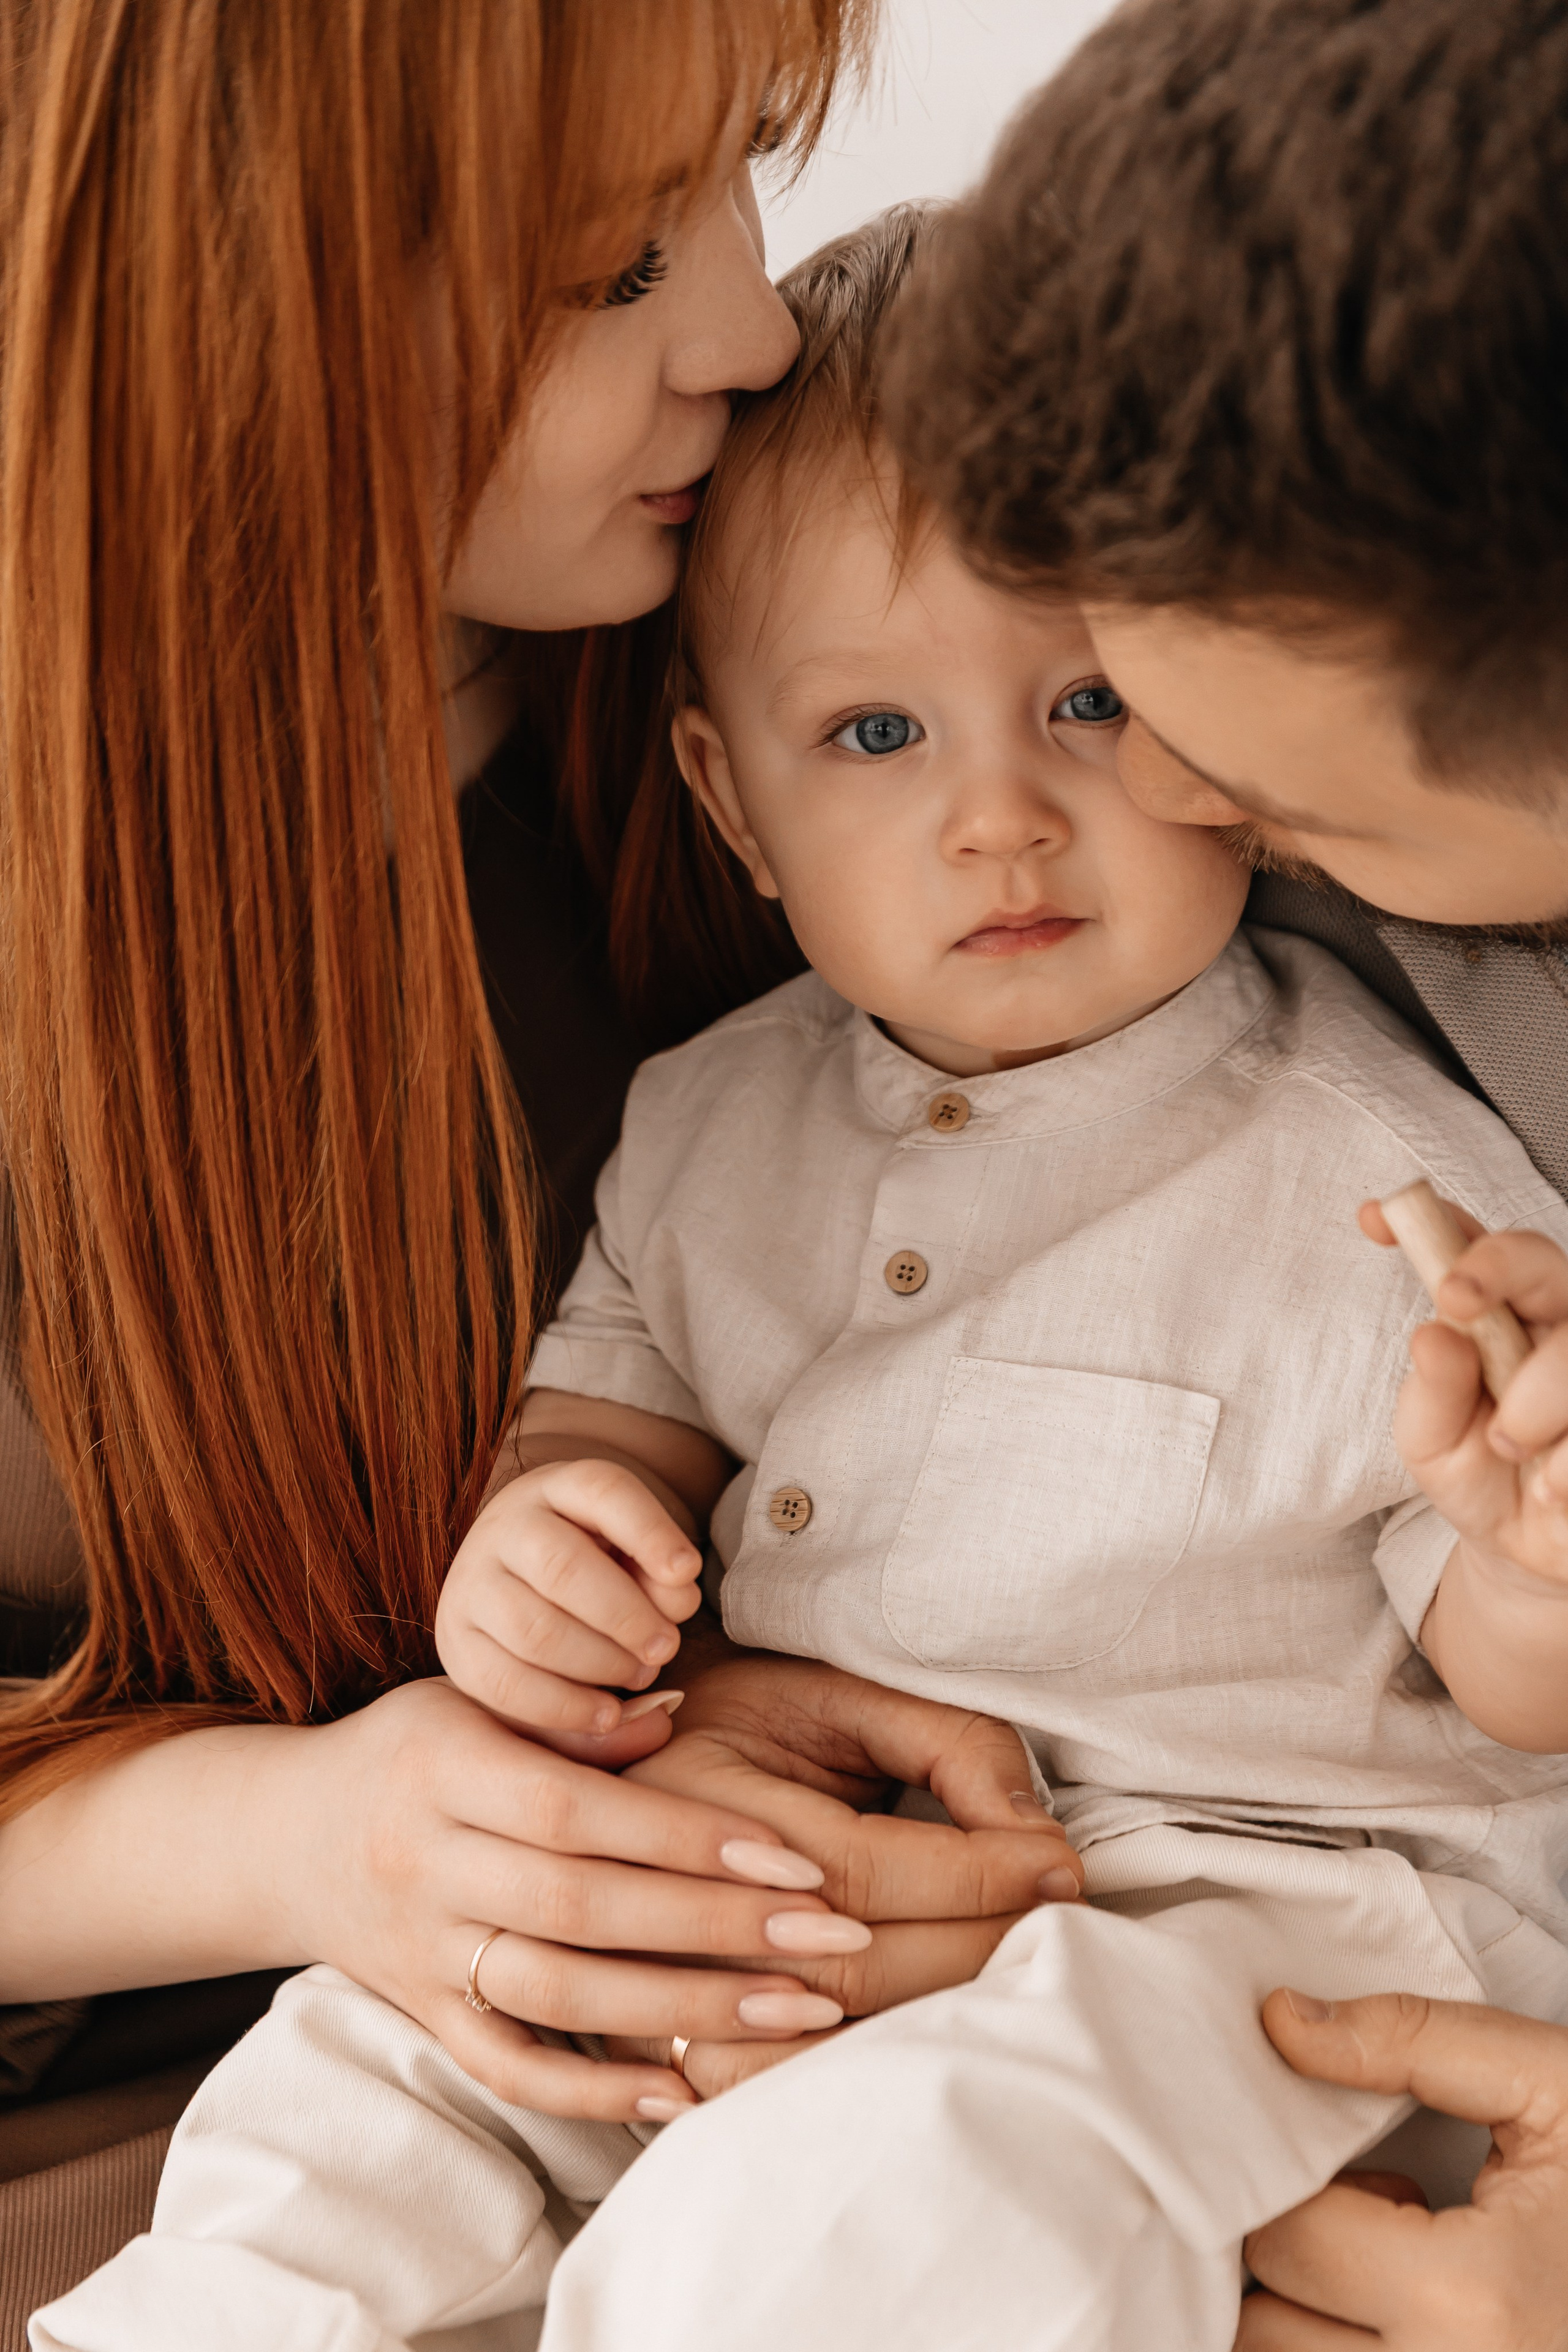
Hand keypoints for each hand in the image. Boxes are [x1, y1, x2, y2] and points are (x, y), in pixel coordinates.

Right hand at [279, 1676, 889, 2124]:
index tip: (794, 1857)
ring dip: (687, 2008)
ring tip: (802, 2011)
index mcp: (446, 1768)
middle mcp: (428, 1864)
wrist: (285, 1835)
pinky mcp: (424, 2017)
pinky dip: (595, 2087)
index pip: (581, 1811)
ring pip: (559, 1993)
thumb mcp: (480, 1701)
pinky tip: (685, 2092)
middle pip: (584, 1907)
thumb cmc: (416, 1749)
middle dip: (719, 1925)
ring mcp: (423, 1952)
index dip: (689, 1834)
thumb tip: (682, 1713)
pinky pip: (510, 2067)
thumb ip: (575, 1721)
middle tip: (834, 1935)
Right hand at [434, 1459, 702, 1751]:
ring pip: (534, 1630)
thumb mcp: (635, 1554)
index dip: (648, 1531)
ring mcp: (471, 1584)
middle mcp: (504, 1527)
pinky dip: (564, 1707)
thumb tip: (676, 1601)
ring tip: (640, 1674)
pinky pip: (504, 1684)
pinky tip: (606, 1714)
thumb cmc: (599, 1569)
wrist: (517, 1584)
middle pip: (563, 1567)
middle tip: (667, 1646)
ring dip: (600, 1663)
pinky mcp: (457, 1643)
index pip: (601, 1491)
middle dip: (625, 1615)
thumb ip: (662, 1577)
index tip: (687, 1570)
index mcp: (557, 1488)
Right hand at [604, 1649, 1082, 2095]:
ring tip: (999, 1980)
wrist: (650, 1755)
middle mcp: (643, 1889)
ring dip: (915, 2026)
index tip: (1059, 1865)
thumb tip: (1035, 1844)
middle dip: (963, 1953)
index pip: (850, 1863)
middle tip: (1052, 1925)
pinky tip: (913, 2038)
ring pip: (791, 2044)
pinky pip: (748, 2089)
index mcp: (684, 1781)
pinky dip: (840, 2078)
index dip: (969, 1875)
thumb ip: (952, 1747)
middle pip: (830, 1964)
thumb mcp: (855, 1694)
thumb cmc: (768, 1717)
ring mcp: (632, 1975)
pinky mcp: (643, 2034)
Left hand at [1236, 1990, 1567, 2348]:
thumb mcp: (1552, 2086)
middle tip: (1385, 2220)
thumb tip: (1281, 2021)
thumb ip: (1412, 2039)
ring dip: (1313, 2321)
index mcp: (1473, 2303)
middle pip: (1269, 2326)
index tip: (1370, 2167)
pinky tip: (1416, 2324)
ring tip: (1401, 2277)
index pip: (1287, 2236)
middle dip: (1297, 2254)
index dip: (1300, 2180)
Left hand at [1361, 1202, 1567, 1584]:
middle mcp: (1561, 1323)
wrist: (1526, 1549)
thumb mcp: (1431, 1441)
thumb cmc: (1477, 1473)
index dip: (1436, 1221)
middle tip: (1454, 1303)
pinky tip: (1552, 1486)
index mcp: (1503, 1315)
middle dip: (1497, 1271)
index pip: (1479, 1248)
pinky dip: (1567, 1462)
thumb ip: (1428, 1393)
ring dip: (1537, 1394)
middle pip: (1546, 1261)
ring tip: (1508, 1444)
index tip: (1377, 1220)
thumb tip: (1434, 1335)